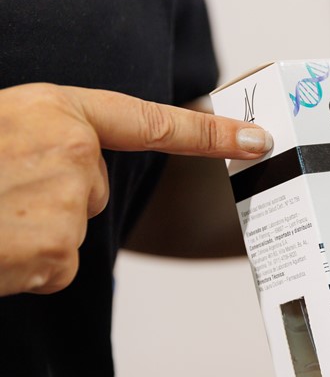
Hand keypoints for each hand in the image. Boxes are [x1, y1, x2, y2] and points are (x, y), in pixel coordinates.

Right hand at [0, 83, 272, 295]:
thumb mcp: (1, 129)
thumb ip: (48, 140)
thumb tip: (77, 174)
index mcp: (56, 110)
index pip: (151, 121)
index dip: (208, 133)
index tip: (256, 139)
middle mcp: (72, 151)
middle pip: (93, 190)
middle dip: (54, 198)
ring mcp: (67, 201)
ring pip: (72, 231)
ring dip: (34, 234)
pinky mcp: (57, 250)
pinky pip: (55, 266)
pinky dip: (26, 267)